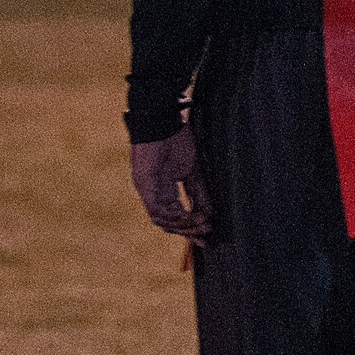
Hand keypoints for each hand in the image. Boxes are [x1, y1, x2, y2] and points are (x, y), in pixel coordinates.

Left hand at [131, 126, 210, 240]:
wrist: (163, 119)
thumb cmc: (177, 139)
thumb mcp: (192, 169)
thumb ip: (198, 191)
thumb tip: (209, 212)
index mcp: (162, 189)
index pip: (175, 215)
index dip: (190, 227)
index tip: (207, 236)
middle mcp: (152, 194)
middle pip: (168, 222)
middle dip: (188, 231)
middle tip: (206, 236)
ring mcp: (147, 190)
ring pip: (162, 219)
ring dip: (183, 225)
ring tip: (201, 225)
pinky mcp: (145, 184)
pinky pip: (157, 208)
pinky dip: (174, 215)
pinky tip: (189, 217)